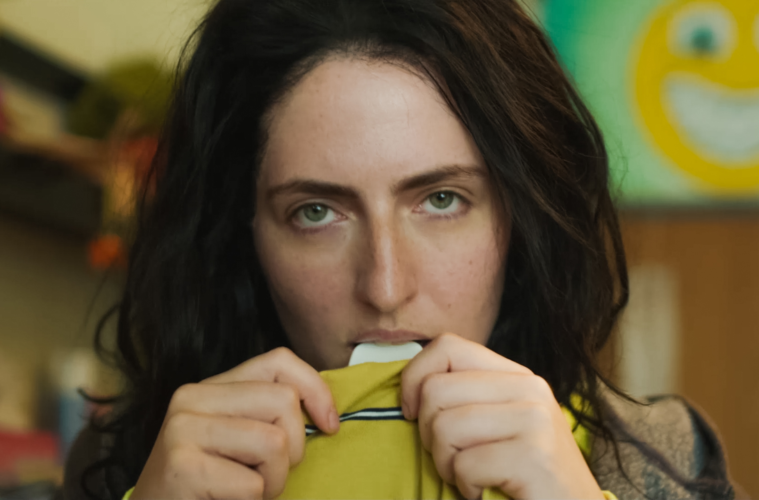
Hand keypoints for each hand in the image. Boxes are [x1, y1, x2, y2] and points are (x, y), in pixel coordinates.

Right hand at [130, 348, 338, 499]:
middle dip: (294, 448)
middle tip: (268, 475)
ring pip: (274, 442)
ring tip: (248, 492)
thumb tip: (326, 413)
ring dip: (274, 481)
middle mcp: (191, 398)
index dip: (316, 390)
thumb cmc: (208, 487)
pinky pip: (252, 484)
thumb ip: (267, 416)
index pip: (278, 361)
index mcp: (210, 387)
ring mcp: (182, 430)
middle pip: (284, 401)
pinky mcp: (182, 468)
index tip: (328, 425)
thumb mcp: (238, 441)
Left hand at [401, 333, 604, 499]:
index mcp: (517, 376)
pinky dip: (465, 487)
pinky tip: (485, 493)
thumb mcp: (499, 425)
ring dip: (446, 464)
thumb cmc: (524, 478)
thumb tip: (410, 386)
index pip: (447, 347)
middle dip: (428, 434)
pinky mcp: (534, 457)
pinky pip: (465, 465)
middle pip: (436, 390)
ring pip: (444, 426)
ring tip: (471, 479)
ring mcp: (535, 420)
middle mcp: (529, 388)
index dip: (414, 377)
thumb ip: (467, 399)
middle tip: (454, 460)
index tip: (411, 412)